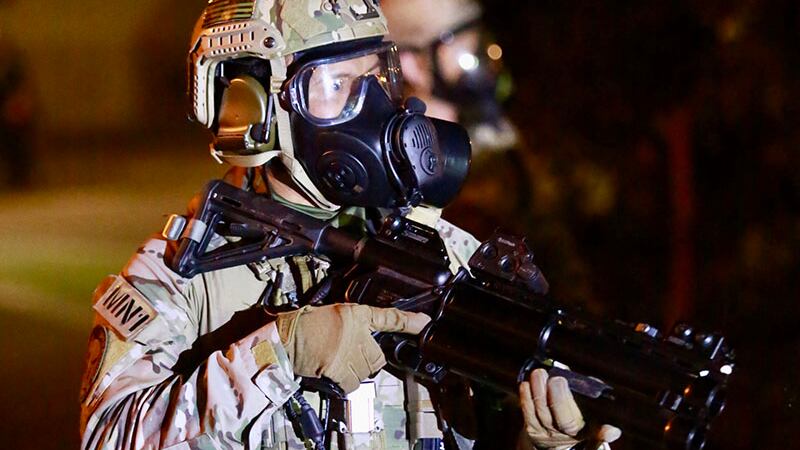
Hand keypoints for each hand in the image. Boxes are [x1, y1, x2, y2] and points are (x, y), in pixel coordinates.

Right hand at [276, 304, 429, 392]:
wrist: (287, 337)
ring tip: (337, 362)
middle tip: (349, 357)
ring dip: (354, 372)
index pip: (388, 317)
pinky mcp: (339, 366)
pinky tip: (332, 372)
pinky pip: (353, 383)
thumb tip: (367, 341)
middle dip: (367, 361)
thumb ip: (356, 326)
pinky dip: (344, 383)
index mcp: (356, 314)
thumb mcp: (336, 316)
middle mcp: (356, 331)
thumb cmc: (308, 325)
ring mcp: (348, 349)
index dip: (409, 321)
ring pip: (366, 372)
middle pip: (378, 357)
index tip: (425, 323)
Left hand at [520, 369, 620, 449]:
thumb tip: (592, 381)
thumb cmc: (573, 415)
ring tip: (539, 374)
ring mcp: (549, 434)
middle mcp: (569, 435)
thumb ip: (591, 393)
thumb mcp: (587, 408)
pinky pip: (528, 415)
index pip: (599, 434)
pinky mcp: (533, 430)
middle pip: (566, 421)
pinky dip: (526, 399)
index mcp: (588, 430)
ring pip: (544, 415)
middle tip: (557, 379)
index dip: (604, 432)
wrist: (551, 438)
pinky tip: (526, 384)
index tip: (611, 430)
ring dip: (539, 392)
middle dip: (560, 400)